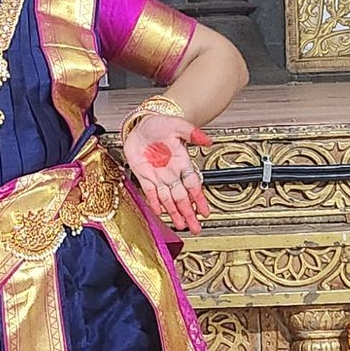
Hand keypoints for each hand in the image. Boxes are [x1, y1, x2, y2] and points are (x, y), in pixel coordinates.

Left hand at [121, 112, 210, 234]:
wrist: (142, 123)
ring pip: (168, 199)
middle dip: (189, 213)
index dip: (199, 199)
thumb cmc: (160, 123)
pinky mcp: (143, 176)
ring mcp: (158, 175)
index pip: (193, 184)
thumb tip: (208, 140)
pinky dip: (155, 204)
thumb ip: (193, 133)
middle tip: (196, 227)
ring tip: (181, 226)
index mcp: (182, 161)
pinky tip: (160, 213)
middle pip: (182, 197)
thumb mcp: (178, 125)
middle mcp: (171, 172)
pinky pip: (150, 193)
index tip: (205, 212)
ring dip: (174, 212)